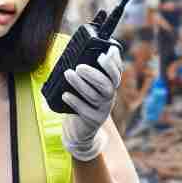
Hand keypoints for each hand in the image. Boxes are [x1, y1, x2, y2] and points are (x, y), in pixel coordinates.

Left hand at [60, 43, 122, 160]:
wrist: (80, 130)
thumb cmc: (82, 102)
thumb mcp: (87, 87)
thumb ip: (88, 72)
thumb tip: (79, 52)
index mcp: (110, 86)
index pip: (116, 73)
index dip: (113, 63)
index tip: (104, 53)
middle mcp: (109, 98)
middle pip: (107, 85)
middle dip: (94, 74)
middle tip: (79, 67)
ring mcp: (102, 110)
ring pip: (94, 96)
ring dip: (80, 84)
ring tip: (68, 74)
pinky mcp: (92, 120)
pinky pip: (84, 110)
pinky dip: (74, 101)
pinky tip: (65, 94)